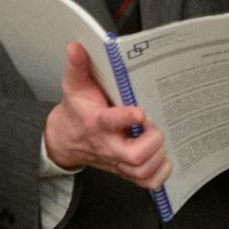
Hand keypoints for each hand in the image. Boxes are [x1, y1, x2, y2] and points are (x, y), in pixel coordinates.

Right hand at [43, 44, 171, 190]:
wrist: (66, 139)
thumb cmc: (77, 110)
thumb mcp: (73, 85)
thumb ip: (77, 66)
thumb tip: (76, 46)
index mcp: (96, 122)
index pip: (110, 123)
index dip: (126, 119)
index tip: (139, 112)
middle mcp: (108, 146)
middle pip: (134, 156)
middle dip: (151, 142)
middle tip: (153, 127)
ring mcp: (117, 161)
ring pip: (142, 171)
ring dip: (158, 157)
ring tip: (158, 139)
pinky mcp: (125, 171)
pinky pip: (147, 182)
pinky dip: (160, 173)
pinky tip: (162, 156)